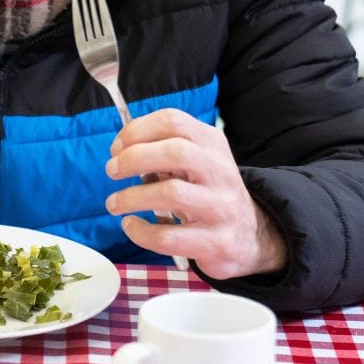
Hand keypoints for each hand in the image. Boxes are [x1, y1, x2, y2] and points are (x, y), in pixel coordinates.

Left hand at [104, 109, 287, 279]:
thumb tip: (121, 150)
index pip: (174, 121)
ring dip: (132, 197)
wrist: (252, 235)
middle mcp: (220, 171)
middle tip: (112, 171)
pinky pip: (170, 236)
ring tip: (115, 203)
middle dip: (133, 158)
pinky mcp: (216, 242)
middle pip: (175, 152)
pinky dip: (141, 232)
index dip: (138, 130)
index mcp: (212, 144)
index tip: (117, 147)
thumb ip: (165, 150)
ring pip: (171, 193)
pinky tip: (131, 226)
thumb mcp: (198, 161)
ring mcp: (221, 207)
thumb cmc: (210, 193)